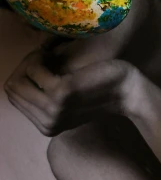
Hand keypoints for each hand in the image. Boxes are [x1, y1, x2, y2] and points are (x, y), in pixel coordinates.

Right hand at [4, 49, 138, 135]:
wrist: (129, 92)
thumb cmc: (102, 88)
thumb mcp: (70, 99)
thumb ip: (46, 96)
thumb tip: (20, 77)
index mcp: (46, 126)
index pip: (14, 96)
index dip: (24, 76)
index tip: (43, 64)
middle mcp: (46, 123)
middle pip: (12, 87)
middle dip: (25, 67)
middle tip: (46, 56)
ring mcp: (52, 110)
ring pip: (18, 78)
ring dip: (31, 61)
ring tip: (50, 55)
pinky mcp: (60, 94)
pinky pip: (33, 69)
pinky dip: (40, 57)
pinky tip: (54, 53)